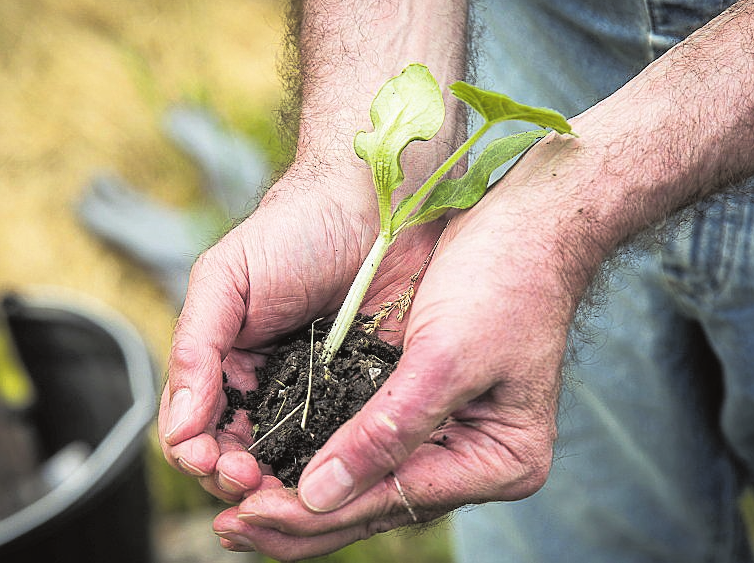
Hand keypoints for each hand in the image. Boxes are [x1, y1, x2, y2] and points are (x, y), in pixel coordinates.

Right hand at [157, 161, 444, 502]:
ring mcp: (323, 393)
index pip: (201, 428)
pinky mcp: (371, 392)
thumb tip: (176, 428)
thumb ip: (194, 348)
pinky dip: (332, 464)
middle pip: (243, 454)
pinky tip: (329, 472)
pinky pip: (348, 440)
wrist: (372, 204)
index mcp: (230, 363)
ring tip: (279, 486)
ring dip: (279, 482)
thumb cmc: (293, 232)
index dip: (199, 453)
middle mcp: (274, 386)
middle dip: (234, 476)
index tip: (210, 461)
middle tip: (247, 479)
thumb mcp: (225, 280)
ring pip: (293, 459)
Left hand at [211, 133, 604, 559]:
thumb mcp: (444, 357)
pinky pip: (365, 448)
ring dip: (301, 497)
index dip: (316, 511)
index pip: (392, 500)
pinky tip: (274, 468)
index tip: (245, 512)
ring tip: (235, 513)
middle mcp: (474, 460)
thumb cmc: (503, 280)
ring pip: (364, 485)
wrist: (528, 227)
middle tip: (226, 526)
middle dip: (299, 519)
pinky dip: (319, 458)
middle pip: (374, 505)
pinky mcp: (425, 409)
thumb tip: (319, 495)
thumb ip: (387, 433)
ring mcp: (451, 436)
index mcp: (499, 459)